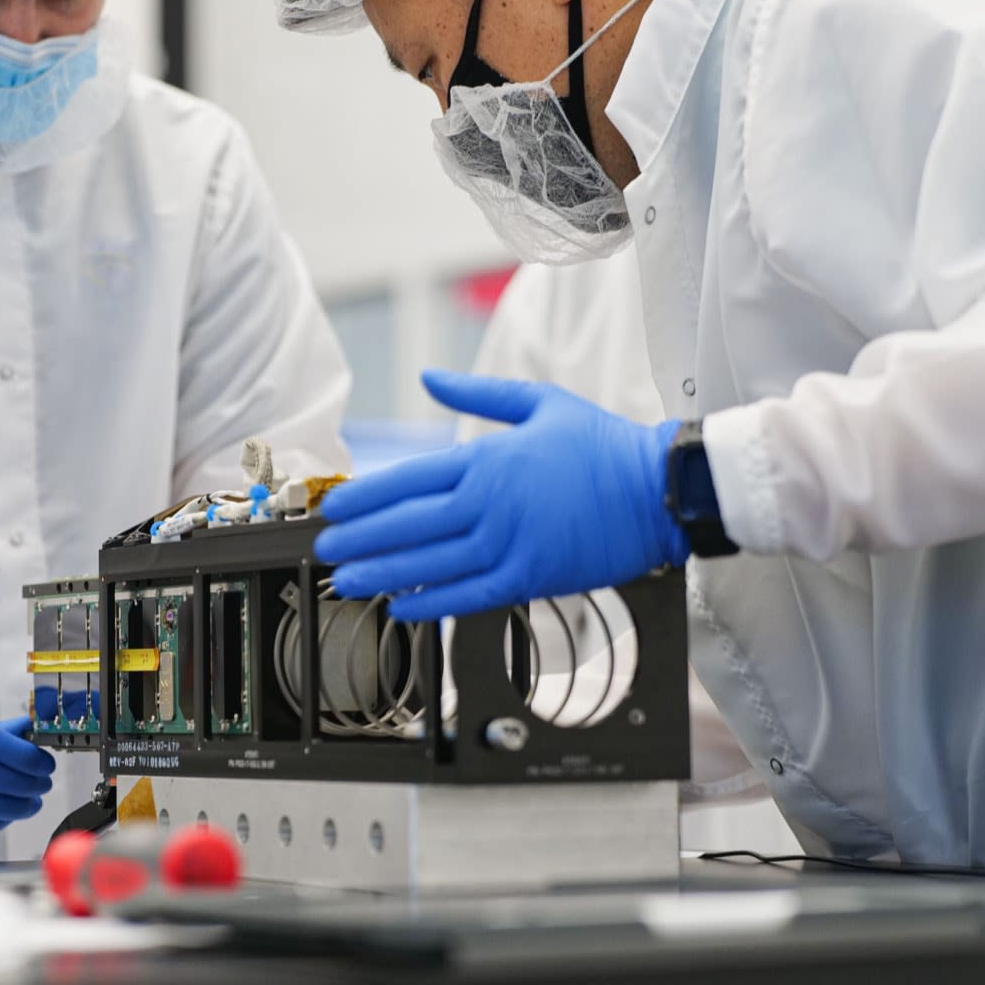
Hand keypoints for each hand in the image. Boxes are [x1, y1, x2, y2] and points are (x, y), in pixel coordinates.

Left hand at [313, 369, 689, 621]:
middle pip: (408, 526)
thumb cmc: (602, 445)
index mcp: (488, 460)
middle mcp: (490, 504)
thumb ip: (477, 392)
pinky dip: (431, 604)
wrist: (658, 488)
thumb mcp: (539, 402)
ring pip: (430, 565)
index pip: (408, 481)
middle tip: (326, 550)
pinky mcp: (531, 577)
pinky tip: (402, 608)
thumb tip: (427, 376)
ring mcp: (509, 544)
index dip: (365, 498)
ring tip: (348, 582)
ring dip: (383, 575)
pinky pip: (469, 595)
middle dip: (361, 540)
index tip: (334, 509)